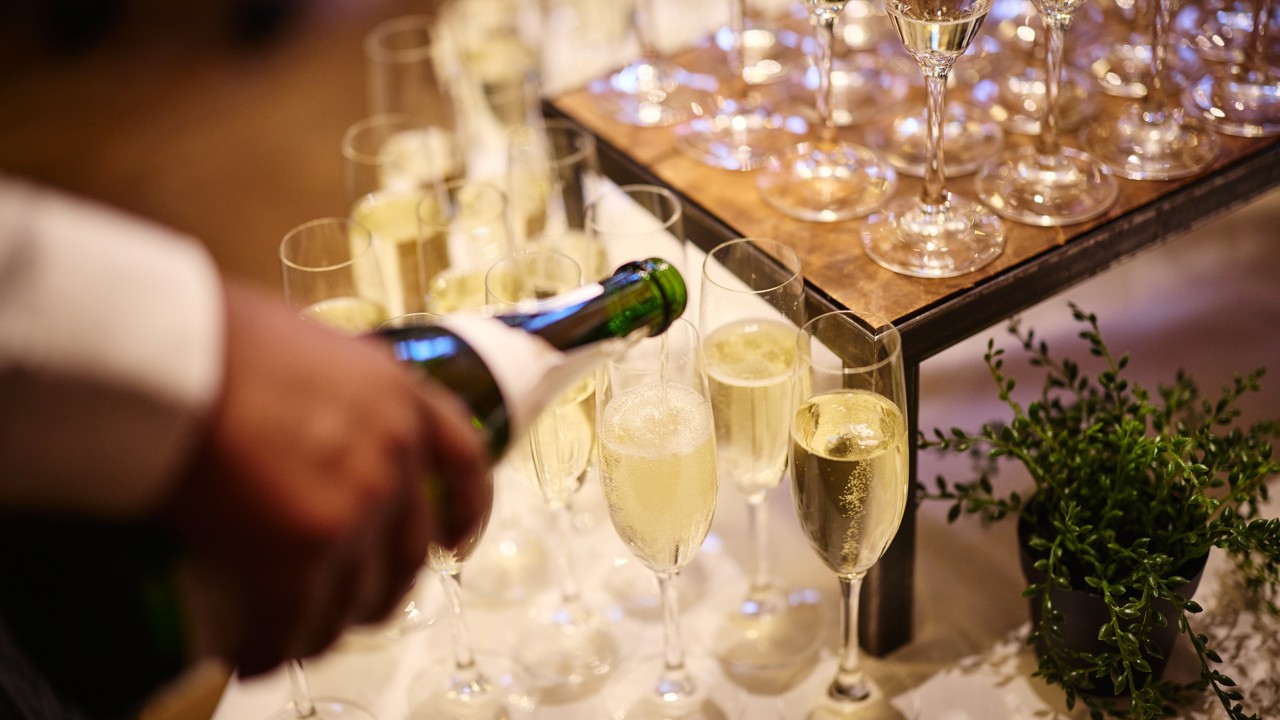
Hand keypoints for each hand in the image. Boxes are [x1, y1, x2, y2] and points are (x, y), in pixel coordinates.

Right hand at [160, 281, 490, 675]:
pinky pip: (294, 622)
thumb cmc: (213, 335)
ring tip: (294, 639)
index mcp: (399, 396)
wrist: (167, 352)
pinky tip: (253, 657)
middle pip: (409, 551)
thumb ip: (331, 388)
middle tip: (353, 605)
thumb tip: (307, 416)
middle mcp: (392, 455)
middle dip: (383, 589)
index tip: (457, 543)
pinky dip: (273, 649)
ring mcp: (353, 508)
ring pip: (356, 598)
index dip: (466, 511)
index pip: (463, 462)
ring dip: (327, 628)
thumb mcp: (306, 342)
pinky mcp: (299, 553)